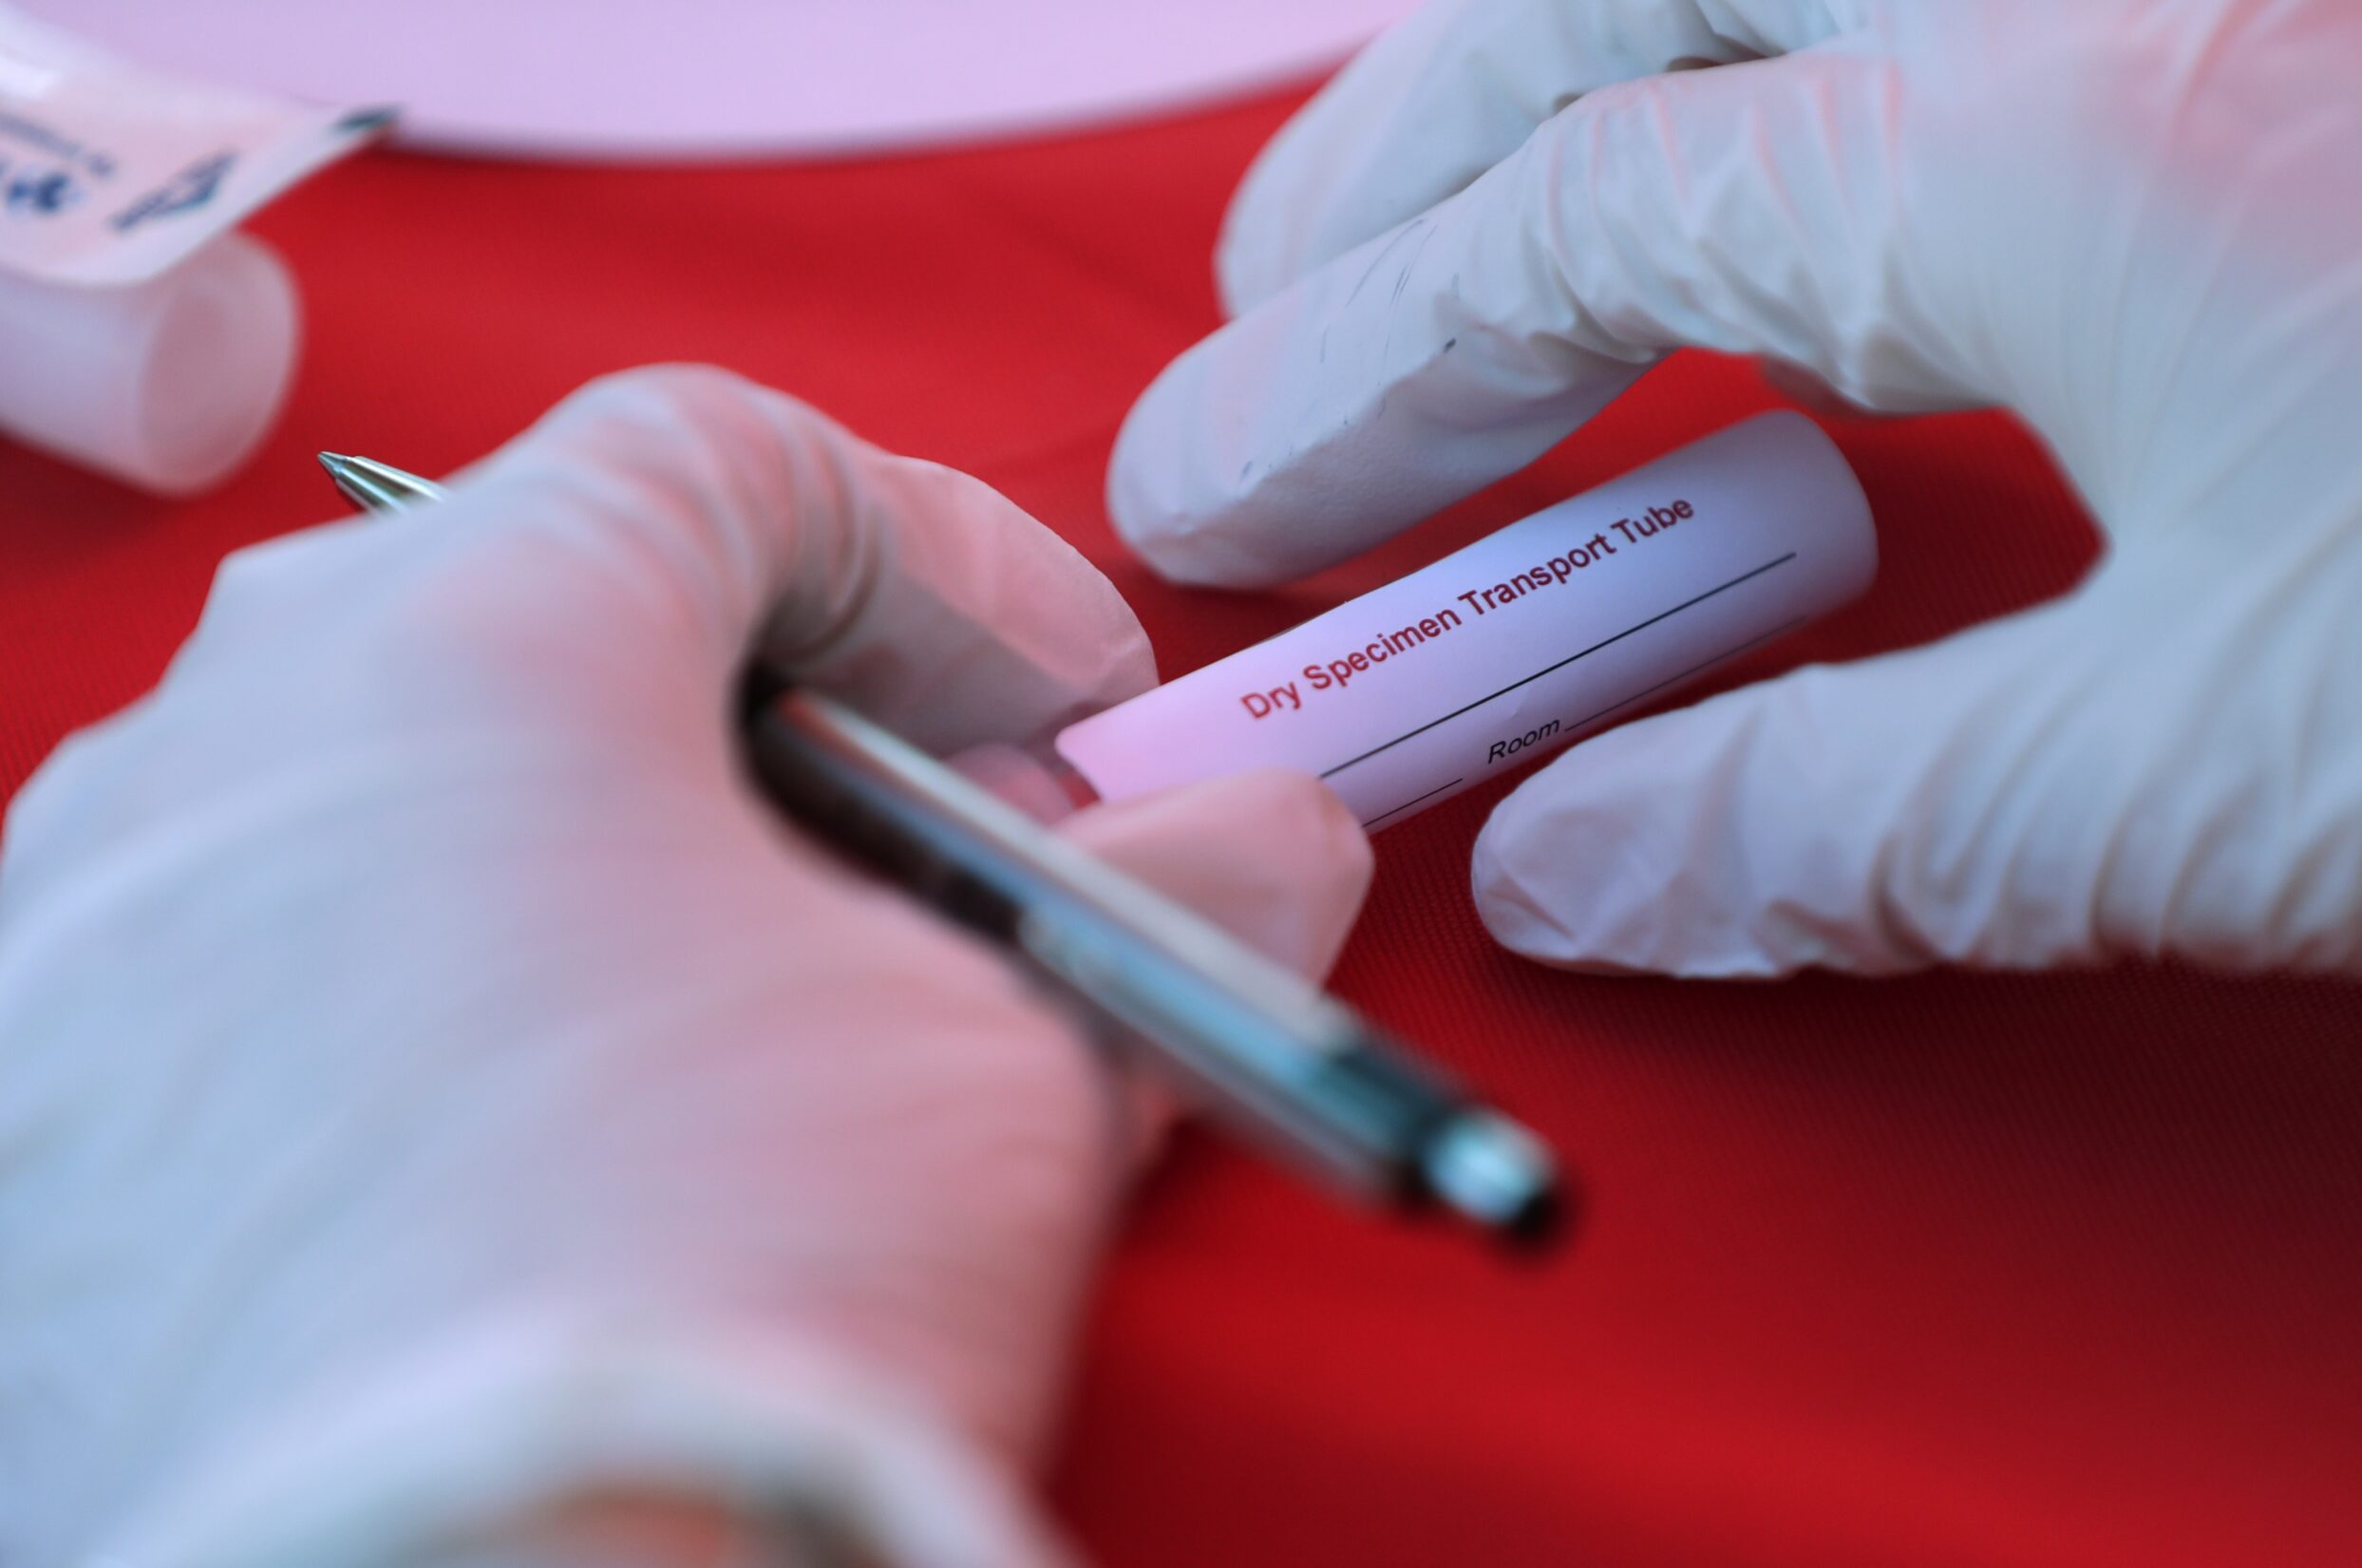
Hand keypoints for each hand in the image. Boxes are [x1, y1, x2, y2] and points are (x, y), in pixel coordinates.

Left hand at [0, 367, 1371, 1567]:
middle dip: (810, 724)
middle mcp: (238, 733)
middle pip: (566, 618)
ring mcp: (105, 927)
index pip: (729, 460)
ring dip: (638, 858)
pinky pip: (293, 965)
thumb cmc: (730, 1295)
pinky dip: (469, 990)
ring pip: (419, 796)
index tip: (1072, 713)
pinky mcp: (50, 1121)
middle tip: (966, 868)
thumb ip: (1154, 906)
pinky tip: (587, 1133)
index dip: (947, 563)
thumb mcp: (1012, 1060)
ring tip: (790, 1018)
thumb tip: (1257, 850)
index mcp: (471, 632)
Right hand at [1109, 0, 2361, 976]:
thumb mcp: (2233, 778)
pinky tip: (1804, 263)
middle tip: (1275, 316)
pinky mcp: (2306, 50)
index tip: (1224, 499)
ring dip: (1575, 98)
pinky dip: (1795, 120)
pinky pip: (1951, 29)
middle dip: (1398, 154)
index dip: (1351, 373)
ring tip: (1469, 260)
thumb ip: (1854, 822)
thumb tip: (1572, 867)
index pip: (1573, 225)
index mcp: (2070, 132)